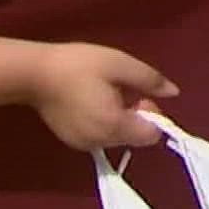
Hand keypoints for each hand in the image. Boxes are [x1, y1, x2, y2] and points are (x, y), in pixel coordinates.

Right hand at [29, 43, 178, 150]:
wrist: (35, 74)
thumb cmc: (79, 65)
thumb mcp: (120, 64)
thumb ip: (150, 80)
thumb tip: (173, 92)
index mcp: (114, 125)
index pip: (150, 136)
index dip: (152, 115)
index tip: (139, 95)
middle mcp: (100, 142)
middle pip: (134, 137)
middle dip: (136, 116)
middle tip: (121, 89)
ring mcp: (83, 144)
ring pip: (117, 137)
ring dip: (119, 119)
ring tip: (103, 93)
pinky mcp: (72, 141)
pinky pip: (100, 136)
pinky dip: (103, 123)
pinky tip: (90, 102)